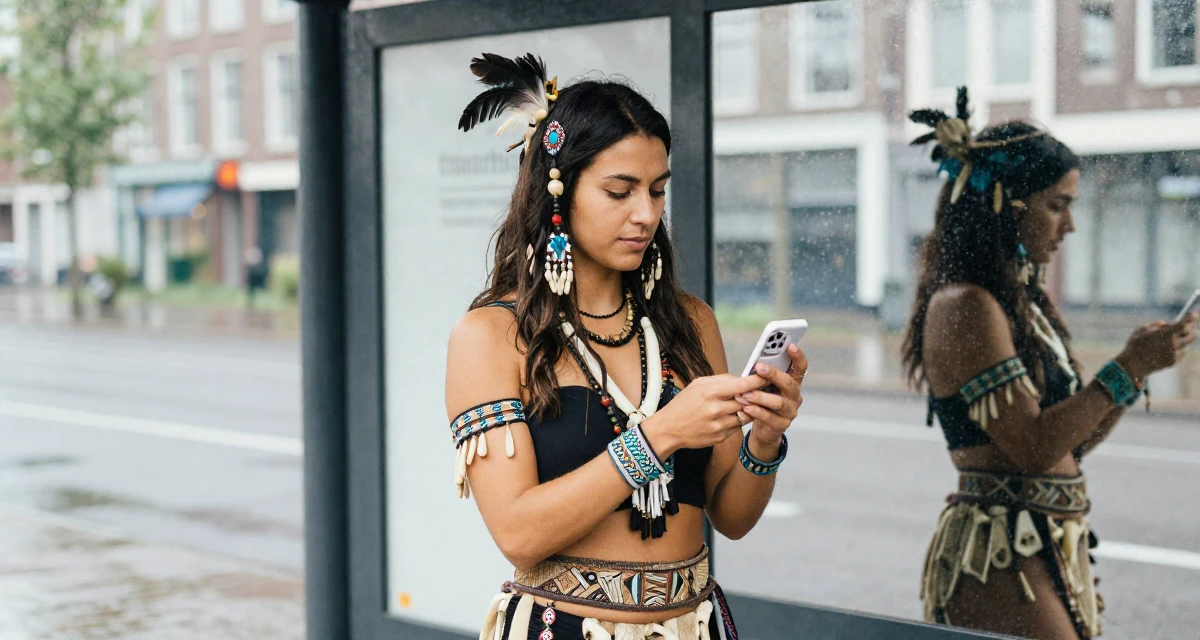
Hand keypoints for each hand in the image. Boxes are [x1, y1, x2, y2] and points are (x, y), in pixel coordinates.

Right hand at [641, 373, 767, 456]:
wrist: (669, 429)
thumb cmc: (683, 404)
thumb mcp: (698, 384)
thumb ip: (721, 380)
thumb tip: (741, 378)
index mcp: (710, 392)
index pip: (742, 385)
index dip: (757, 381)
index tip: (767, 377)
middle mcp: (716, 409)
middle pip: (748, 401)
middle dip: (754, 395)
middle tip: (759, 391)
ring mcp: (719, 425)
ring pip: (745, 415)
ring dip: (746, 409)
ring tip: (741, 404)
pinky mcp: (721, 437)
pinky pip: (738, 426)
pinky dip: (737, 420)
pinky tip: (728, 416)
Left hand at [735, 344, 807, 446]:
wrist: (764, 429)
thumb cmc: (762, 402)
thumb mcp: (764, 387)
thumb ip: (763, 376)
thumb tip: (755, 363)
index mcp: (792, 383)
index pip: (800, 367)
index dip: (797, 356)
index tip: (789, 345)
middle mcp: (794, 396)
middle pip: (789, 382)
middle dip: (774, 374)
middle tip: (759, 367)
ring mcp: (790, 411)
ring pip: (778, 402)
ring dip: (760, 396)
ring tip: (745, 394)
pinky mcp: (782, 425)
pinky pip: (770, 417)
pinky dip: (757, 411)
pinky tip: (746, 407)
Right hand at [1117, 313, 1196, 379]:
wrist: (1133, 365)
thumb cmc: (1135, 345)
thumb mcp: (1142, 329)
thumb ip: (1157, 324)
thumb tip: (1167, 324)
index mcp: (1165, 334)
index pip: (1183, 324)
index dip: (1190, 318)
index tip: (1194, 313)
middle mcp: (1173, 345)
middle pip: (1191, 335)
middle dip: (1192, 329)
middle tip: (1190, 325)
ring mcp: (1175, 354)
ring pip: (1186, 344)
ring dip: (1182, 340)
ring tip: (1171, 339)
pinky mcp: (1174, 362)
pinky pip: (1181, 352)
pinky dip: (1177, 349)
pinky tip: (1166, 349)